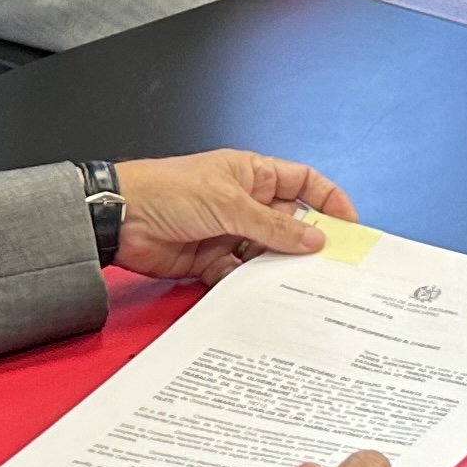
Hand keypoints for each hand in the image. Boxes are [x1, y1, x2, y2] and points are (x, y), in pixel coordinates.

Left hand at [114, 150, 353, 282]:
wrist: (117, 219)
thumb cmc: (166, 190)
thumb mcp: (229, 204)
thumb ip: (275, 226)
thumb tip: (316, 238)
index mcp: (253, 174)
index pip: (304, 182)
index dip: (329, 200)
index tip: (350, 224)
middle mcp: (244, 202)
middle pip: (290, 223)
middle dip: (308, 242)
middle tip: (331, 265)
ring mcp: (228, 231)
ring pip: (267, 253)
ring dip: (278, 267)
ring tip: (298, 283)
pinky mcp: (210, 259)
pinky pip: (240, 275)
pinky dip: (248, 284)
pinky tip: (257, 293)